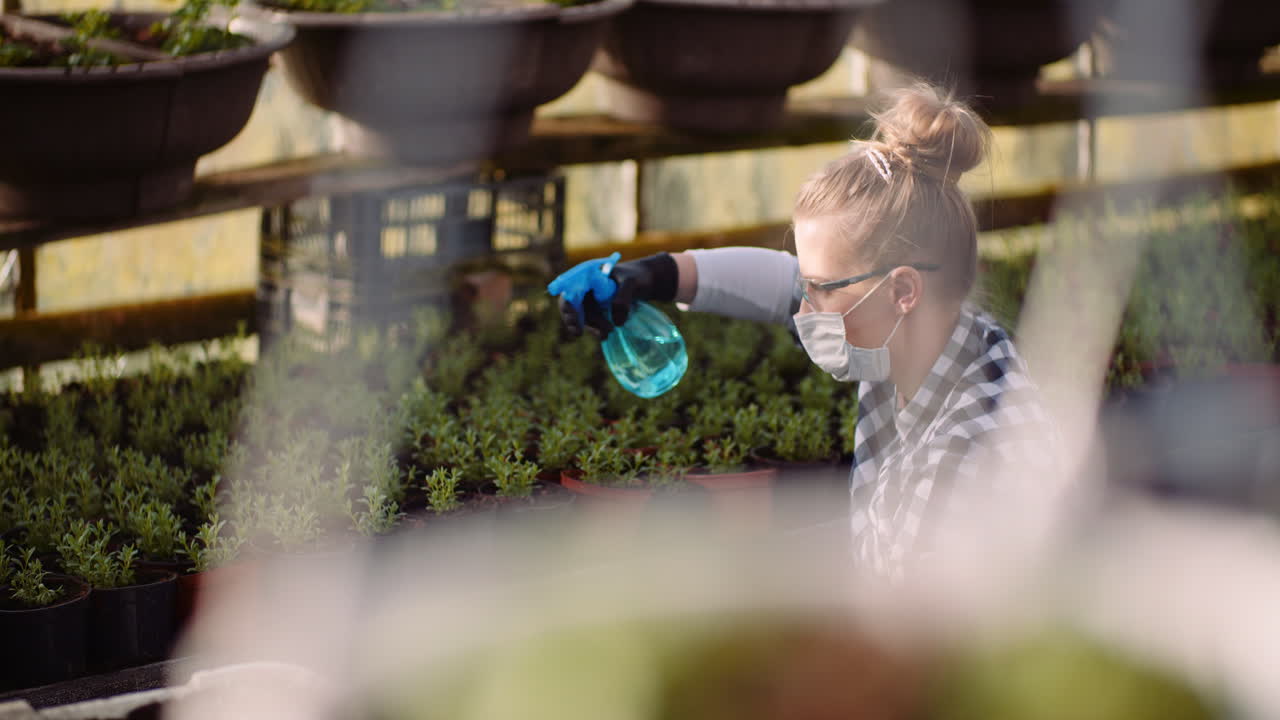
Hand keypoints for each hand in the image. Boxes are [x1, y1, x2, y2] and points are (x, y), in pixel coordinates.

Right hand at [558, 252, 678, 338]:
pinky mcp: (598, 308)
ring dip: (590, 326)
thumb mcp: (631, 284)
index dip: (568, 306)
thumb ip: (622, 300)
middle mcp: (586, 285)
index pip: (570, 290)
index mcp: (588, 274)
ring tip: (606, 334)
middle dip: (574, 319)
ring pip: (582, 315)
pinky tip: (603, 336)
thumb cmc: (638, 276)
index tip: (575, 320)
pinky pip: (590, 320)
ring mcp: (591, 298)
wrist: (648, 280)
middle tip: (579, 332)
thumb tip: (615, 323)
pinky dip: (595, 329)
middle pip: (572, 305)